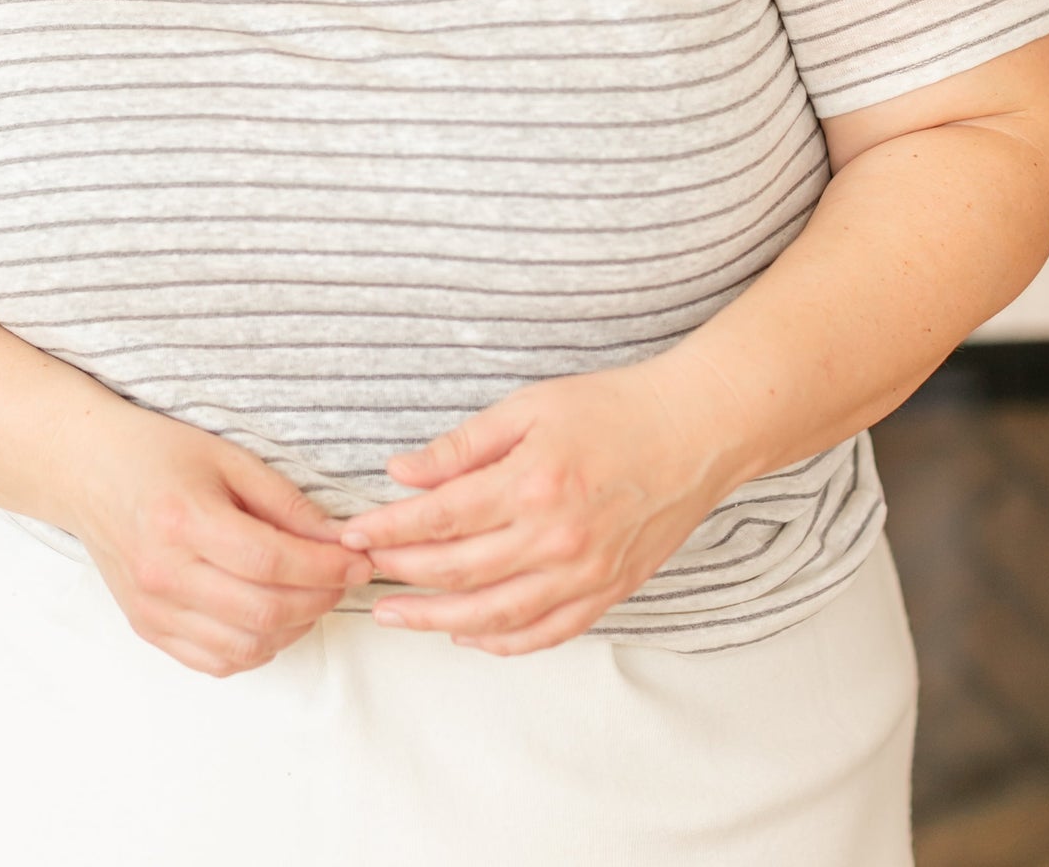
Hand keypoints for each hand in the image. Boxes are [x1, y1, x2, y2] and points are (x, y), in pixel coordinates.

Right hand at [64, 401, 374, 677]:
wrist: (89, 471)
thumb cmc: (158, 455)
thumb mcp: (227, 458)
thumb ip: (283, 501)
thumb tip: (337, 540)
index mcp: (184, 521)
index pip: (271, 563)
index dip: (325, 568)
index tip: (359, 560)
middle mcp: (164, 573)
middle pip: (262, 612)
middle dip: (319, 600)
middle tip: (344, 579)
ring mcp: (152, 608)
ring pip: (243, 648)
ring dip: (293, 630)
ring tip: (312, 597)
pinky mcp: (147, 628)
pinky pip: (213, 662)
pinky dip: (255, 649)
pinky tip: (273, 619)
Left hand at [336, 356, 744, 655]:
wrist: (694, 432)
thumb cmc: (612, 408)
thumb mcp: (530, 407)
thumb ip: (463, 445)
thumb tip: (402, 471)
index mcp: (531, 483)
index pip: (440, 518)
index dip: (389, 529)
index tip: (353, 532)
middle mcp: (555, 538)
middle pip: (458, 572)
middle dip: (401, 575)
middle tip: (360, 575)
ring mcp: (584, 573)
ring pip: (494, 614)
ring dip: (436, 620)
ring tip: (396, 617)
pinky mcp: (608, 592)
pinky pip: (546, 632)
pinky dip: (501, 641)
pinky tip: (467, 633)